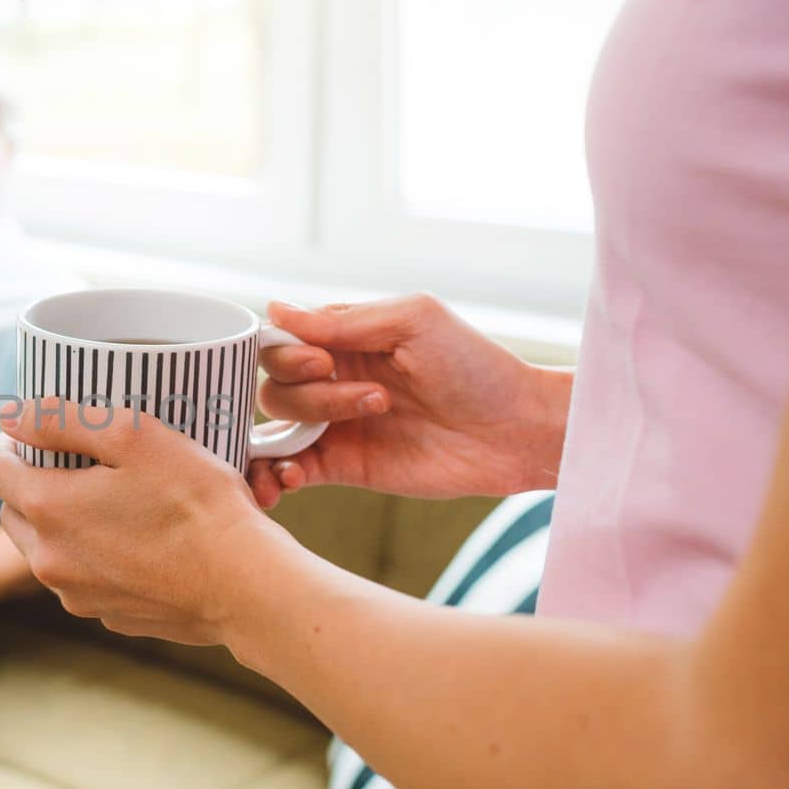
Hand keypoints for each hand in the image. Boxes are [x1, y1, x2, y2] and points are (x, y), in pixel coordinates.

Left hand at [0, 400, 303, 645]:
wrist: (244, 583)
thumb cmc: (196, 503)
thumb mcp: (134, 436)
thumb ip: (62, 420)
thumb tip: (12, 415)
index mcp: (47, 509)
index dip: (8, 445)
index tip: (35, 434)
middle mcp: (49, 561)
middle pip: (14, 511)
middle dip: (32, 483)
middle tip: (76, 463)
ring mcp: (77, 595)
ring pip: (45, 549)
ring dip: (61, 523)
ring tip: (109, 501)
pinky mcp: (108, 615)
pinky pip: (82, 578)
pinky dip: (94, 557)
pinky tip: (136, 540)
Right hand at [249, 294, 569, 505]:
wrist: (515, 430)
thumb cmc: (474, 365)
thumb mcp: (411, 321)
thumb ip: (342, 320)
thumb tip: (274, 310)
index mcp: (345, 339)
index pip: (281, 341)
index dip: (287, 353)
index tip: (324, 361)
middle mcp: (333, 380)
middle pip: (274, 384)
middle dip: (307, 391)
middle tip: (369, 396)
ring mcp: (336, 425)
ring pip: (276, 425)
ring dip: (300, 426)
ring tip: (361, 422)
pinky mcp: (344, 466)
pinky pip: (289, 471)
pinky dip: (274, 475)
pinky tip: (290, 478)